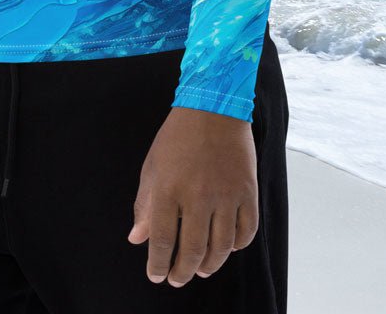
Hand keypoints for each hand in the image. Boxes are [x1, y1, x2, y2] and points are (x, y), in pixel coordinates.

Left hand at [127, 106, 257, 286]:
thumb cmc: (177, 137)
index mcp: (169, 189)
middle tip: (178, 279)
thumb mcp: (153, 166)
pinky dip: (237, 245)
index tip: (156, 275)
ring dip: (210, 265)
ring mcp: (226, 195)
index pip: (163, 241)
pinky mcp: (248, 191)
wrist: (213, 106)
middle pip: (193, 250)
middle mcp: (198, 196)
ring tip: (201, 269)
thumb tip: (137, 240)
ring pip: (221, 247)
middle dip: (183, 272)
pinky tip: (227, 248)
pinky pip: (247, 231)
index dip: (158, 264)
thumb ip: (145, 205)